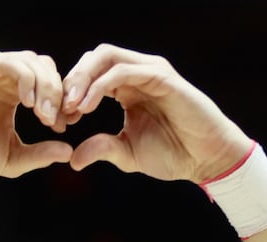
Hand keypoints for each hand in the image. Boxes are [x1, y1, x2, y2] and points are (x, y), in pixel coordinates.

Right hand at [0, 49, 74, 180]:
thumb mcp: (12, 159)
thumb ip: (39, 155)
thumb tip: (69, 151)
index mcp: (14, 93)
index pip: (49, 84)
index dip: (63, 102)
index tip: (64, 126)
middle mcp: (3, 77)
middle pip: (44, 68)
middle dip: (57, 93)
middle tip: (57, 120)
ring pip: (30, 61)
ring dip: (44, 86)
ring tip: (43, 115)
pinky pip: (8, 62)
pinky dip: (25, 78)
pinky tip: (28, 103)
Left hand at [60, 43, 252, 181]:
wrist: (207, 160)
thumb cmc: (174, 155)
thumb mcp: (128, 154)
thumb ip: (102, 149)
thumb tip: (72, 159)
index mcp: (128, 88)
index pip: (91, 73)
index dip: (70, 93)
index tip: (59, 120)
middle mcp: (138, 74)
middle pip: (95, 57)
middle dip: (72, 80)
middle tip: (60, 108)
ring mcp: (150, 72)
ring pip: (106, 56)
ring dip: (83, 79)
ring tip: (71, 107)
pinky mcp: (162, 77)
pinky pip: (124, 71)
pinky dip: (100, 86)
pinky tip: (87, 107)